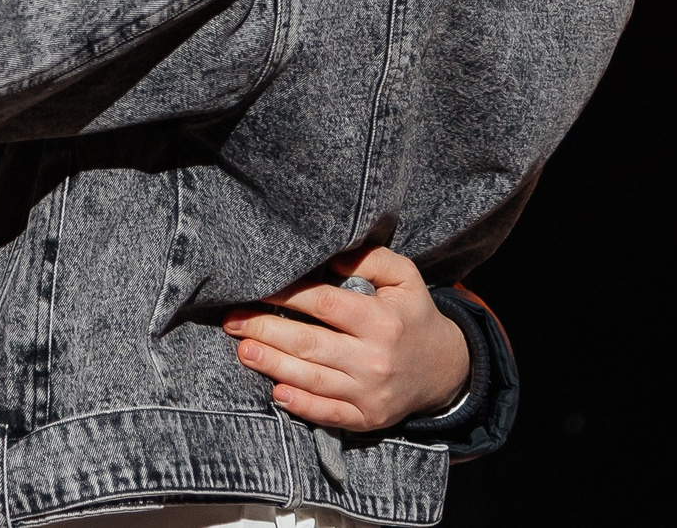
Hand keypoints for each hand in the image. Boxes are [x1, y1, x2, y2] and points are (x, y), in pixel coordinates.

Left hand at [223, 246, 471, 432]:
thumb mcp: (405, 278)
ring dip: (272, 365)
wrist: (444, 370)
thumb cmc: (413, 315)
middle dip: (266, 331)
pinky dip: (301, 404)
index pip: (323, 304)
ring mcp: (370, 393)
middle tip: (232, 321)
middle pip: (309, 343)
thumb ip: (372, 259)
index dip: (287, 295)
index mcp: (381, 320)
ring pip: (312, 379)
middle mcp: (375, 358)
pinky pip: (328, 413)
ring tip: (242, 350)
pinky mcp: (367, 418)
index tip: (257, 287)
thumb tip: (332, 257)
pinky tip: (275, 392)